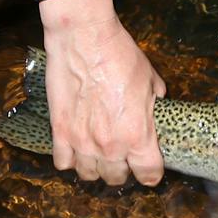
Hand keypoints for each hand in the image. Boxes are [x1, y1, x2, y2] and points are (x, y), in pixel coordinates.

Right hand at [40, 0, 167, 185]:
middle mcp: (110, 146)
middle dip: (123, 170)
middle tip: (123, 156)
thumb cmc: (121, 55)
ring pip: (89, 175)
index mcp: (137, 135)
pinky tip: (76, 146)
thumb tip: (157, 107)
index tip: (149, 167)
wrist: (84, 38)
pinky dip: (70, 158)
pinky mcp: (60, 132)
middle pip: (116, 178)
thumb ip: (154, 101)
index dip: (151, 173)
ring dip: (96, 167)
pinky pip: (63, 162)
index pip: (148, 174)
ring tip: (99, 153)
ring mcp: (82, 142)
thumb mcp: (150, 78)